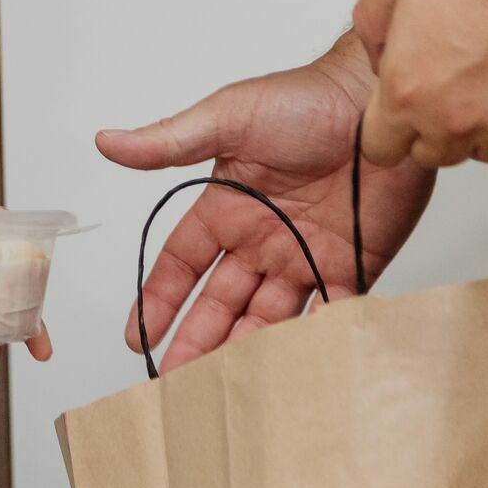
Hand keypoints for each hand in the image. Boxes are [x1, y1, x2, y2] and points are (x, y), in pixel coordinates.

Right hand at [96, 36, 435, 372]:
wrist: (380, 101)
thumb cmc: (307, 98)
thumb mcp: (227, 117)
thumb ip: (168, 142)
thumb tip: (107, 143)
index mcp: (228, 206)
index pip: (183, 263)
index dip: (160, 300)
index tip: (138, 337)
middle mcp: (263, 237)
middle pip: (220, 302)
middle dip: (196, 341)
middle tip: (175, 380)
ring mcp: (307, 254)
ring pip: (267, 318)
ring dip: (244, 352)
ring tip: (222, 389)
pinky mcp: (353, 266)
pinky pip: (327, 315)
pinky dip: (309, 344)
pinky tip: (288, 370)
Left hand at [353, 0, 487, 174]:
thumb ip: (373, 29)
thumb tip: (382, 59)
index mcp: (405, 91)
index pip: (381, 147)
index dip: (391, 126)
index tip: (406, 107)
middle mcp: (451, 120)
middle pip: (431, 153)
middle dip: (435, 123)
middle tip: (455, 79)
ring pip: (482, 153)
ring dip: (484, 127)